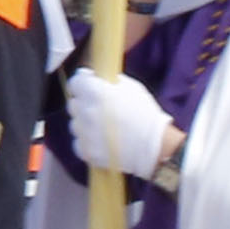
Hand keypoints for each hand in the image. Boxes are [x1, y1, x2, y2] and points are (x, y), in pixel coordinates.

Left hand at [69, 65, 181, 188]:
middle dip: (84, 105)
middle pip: (73, 104)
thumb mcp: (130, 87)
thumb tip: (91, 76)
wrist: (156, 146)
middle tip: (100, 111)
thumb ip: (107, 80)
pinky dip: (87, 143)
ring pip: (75, 124)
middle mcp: (85, 111)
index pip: (75, 83)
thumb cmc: (145, 113)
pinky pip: (78, 144)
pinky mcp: (87, 152)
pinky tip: (101, 142)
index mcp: (95, 91)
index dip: (82, 85)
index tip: (89, 89)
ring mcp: (84, 133)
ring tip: (103, 129)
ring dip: (85, 125)